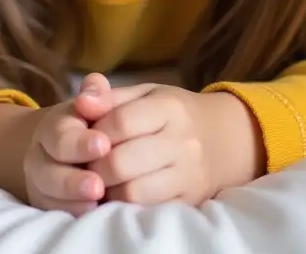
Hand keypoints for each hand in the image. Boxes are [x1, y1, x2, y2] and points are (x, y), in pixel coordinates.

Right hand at [22, 73, 115, 214]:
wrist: (66, 145)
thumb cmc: (89, 121)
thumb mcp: (92, 102)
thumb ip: (96, 93)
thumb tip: (96, 85)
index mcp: (53, 127)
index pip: (61, 136)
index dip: (80, 143)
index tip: (103, 145)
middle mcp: (40, 156)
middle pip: (49, 172)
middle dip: (73, 180)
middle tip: (98, 185)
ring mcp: (41, 183)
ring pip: (49, 196)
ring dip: (73, 200)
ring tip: (97, 201)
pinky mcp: (46, 205)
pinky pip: (54, 214)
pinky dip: (72, 214)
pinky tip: (92, 214)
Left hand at [83, 84, 250, 206]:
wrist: (224, 138)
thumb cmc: (173, 112)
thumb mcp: (145, 94)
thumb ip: (110, 97)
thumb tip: (81, 101)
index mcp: (169, 107)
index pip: (121, 122)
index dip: (95, 132)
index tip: (87, 137)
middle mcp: (183, 142)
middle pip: (121, 162)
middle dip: (95, 165)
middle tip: (87, 164)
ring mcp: (188, 175)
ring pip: (132, 192)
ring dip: (108, 189)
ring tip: (103, 180)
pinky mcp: (189, 202)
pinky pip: (147, 210)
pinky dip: (126, 205)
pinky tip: (120, 192)